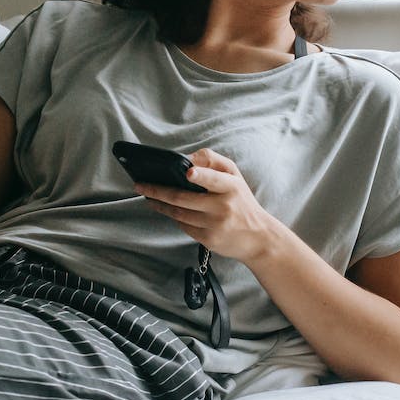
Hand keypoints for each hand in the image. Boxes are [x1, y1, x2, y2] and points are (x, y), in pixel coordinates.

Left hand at [134, 148, 279, 263]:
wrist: (258, 237)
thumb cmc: (242, 201)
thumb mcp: (235, 177)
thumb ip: (213, 162)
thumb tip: (187, 159)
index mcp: (232, 187)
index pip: (214, 179)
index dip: (201, 175)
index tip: (187, 172)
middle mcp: (223, 206)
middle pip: (184, 198)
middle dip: (158, 190)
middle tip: (140, 185)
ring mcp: (215, 225)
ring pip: (179, 213)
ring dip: (160, 205)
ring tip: (148, 197)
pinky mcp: (209, 240)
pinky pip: (184, 226)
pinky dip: (174, 217)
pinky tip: (166, 209)